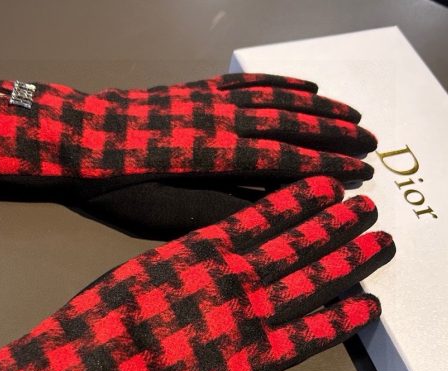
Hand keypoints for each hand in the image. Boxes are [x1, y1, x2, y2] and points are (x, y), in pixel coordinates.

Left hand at [0, 73, 375, 183]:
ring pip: (275, 99)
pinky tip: (303, 85)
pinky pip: (249, 83)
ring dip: (316, 106)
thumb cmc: (112, 184)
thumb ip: (213, 209)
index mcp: (213, 155)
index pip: (281, 160)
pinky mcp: (199, 90)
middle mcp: (220, 120)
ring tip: (351, 114)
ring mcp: (211, 100)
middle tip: (371, 144)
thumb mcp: (156, 211)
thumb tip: (262, 212)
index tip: (357, 175)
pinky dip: (281, 84)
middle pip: (288, 125)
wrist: (76, 137)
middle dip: (332, 135)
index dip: (322, 167)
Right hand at [0, 176, 394, 370]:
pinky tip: (368, 307)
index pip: (265, 216)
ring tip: (379, 240)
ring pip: (312, 280)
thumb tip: (215, 246)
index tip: (328, 184)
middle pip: (298, 243)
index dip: (300, 199)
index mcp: (204, 248)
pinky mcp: (255, 360)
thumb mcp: (142, 268)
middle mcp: (236, 274)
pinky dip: (339, 321)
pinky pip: (307, 338)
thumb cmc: (103, 316)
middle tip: (367, 205)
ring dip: (348, 259)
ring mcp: (251, 316)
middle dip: (335, 223)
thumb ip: (186, 258)